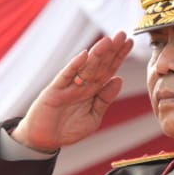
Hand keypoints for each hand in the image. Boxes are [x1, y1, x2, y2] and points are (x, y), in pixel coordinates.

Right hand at [14, 33, 134, 150]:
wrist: (44, 140)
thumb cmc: (67, 130)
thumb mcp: (93, 118)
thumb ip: (105, 100)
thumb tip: (119, 79)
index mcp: (92, 90)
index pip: (108, 70)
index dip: (119, 56)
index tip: (130, 42)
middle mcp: (82, 85)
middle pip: (99, 64)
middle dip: (111, 50)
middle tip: (122, 34)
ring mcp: (68, 86)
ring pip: (85, 67)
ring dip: (97, 54)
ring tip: (108, 40)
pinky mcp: (54, 91)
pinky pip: (66, 76)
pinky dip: (74, 66)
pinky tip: (84, 55)